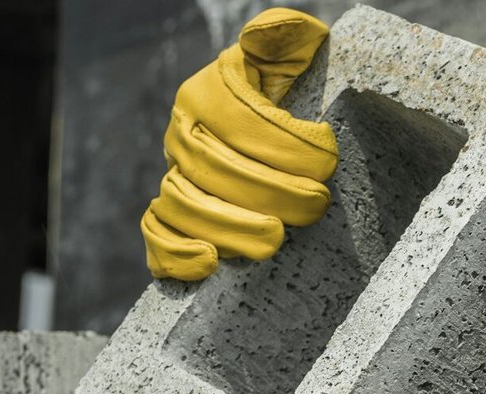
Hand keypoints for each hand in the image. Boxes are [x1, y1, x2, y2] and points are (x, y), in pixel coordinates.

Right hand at [141, 8, 337, 280]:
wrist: (263, 115)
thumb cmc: (282, 83)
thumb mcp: (285, 48)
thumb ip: (278, 38)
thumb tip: (262, 39)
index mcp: (208, 92)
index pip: (241, 121)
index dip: (286, 144)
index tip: (327, 159)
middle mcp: (184, 133)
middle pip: (214, 168)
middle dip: (270, 191)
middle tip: (315, 203)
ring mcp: (173, 174)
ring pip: (184, 204)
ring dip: (230, 227)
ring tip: (276, 238)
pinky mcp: (171, 212)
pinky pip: (158, 235)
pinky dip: (176, 253)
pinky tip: (210, 263)